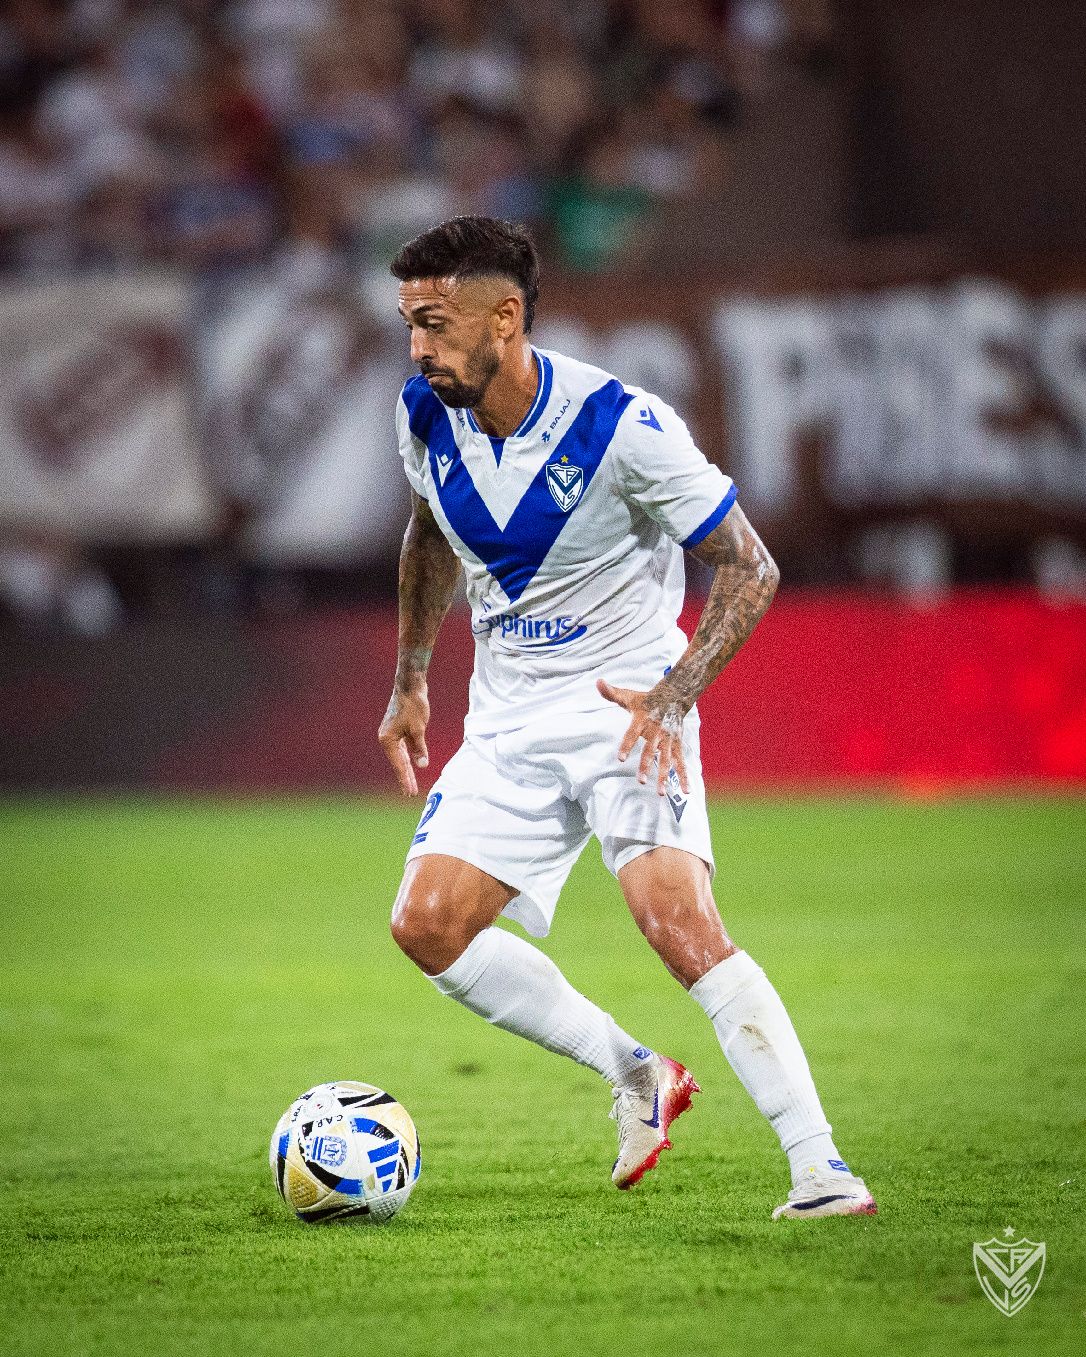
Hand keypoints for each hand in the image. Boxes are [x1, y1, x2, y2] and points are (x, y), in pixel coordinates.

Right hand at [378, 685, 429, 794]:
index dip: (405, 779)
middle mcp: (386, 738)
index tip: (410, 792)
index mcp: (387, 739)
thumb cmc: (413, 705)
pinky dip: (409, 757)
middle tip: (411, 793)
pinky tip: (413, 766)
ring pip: (401, 756)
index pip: (399, 764)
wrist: (410, 686)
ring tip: (411, 784)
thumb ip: (420, 748)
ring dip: (407, 769)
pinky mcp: (398, 730)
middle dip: (405, 778)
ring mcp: (392, 734)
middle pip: (398, 762)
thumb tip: (421, 765)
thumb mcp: (419, 729)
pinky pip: (403, 748)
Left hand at [596, 678, 688, 796]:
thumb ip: (611, 693)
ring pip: (666, 760)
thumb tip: (597, 682)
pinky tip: (686, 791)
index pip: (632, 733)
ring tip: (659, 793)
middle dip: (646, 766)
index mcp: (642, 719)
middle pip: (651, 751)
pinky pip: (681, 763)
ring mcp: (669, 739)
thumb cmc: (646, 700)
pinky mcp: (677, 745)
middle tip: (641, 782)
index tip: (620, 759)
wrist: (675, 695)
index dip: (627, 745)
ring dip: (663, 777)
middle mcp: (657, 731)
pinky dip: (683, 777)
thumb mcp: (629, 696)